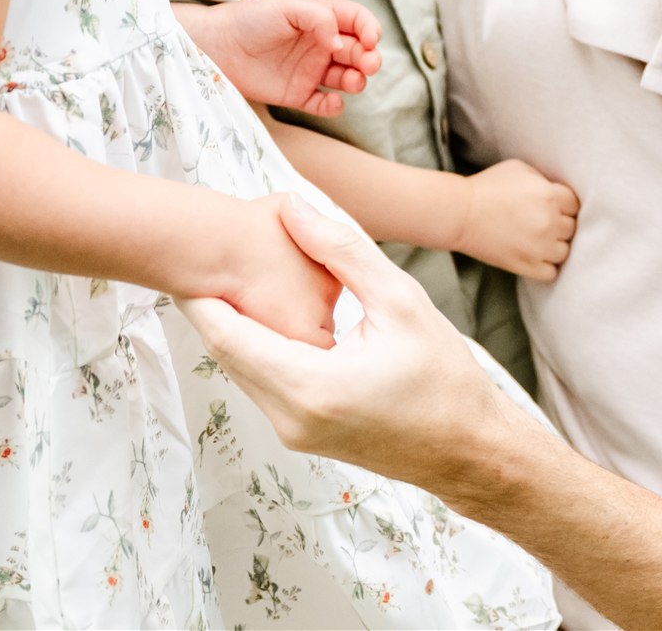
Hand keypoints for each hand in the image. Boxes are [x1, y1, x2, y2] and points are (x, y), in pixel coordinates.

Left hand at [181, 198, 513, 485]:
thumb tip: (293, 209)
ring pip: (242, 369)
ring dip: (235, 323)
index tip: (191, 251)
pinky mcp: (300, 435)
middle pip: (225, 352)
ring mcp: (292, 432)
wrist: (470, 452)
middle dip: (212, 302)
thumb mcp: (400, 302)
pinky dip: (259, 346)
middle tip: (207, 252)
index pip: (227, 334)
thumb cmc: (446, 379)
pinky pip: (263, 384)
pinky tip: (272, 313)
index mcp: (309, 386)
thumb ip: (342, 252)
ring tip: (235, 273)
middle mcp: (289, 417)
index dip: (199, 292)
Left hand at [185, 0, 381, 117]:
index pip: (358, 21)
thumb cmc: (249, 19)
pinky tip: (333, 102)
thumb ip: (319, 18)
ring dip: (358, 81)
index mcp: (322, 19)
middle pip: (359, 52)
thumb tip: (339, 43)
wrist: (216, 47)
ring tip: (353, 81)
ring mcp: (310, 70)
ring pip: (348, 78)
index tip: (371, 39)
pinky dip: (334, 106)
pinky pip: (324, 104)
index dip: (371, 29)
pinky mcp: (298, 94)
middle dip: (370, 58)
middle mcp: (321, 45)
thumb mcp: (287, 6)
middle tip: (368, 64)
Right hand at [455, 159, 579, 280]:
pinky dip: (546, 266)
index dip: (565, 206)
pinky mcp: (527, 266)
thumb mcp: (520, 169)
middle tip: (543, 223)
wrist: (460, 214)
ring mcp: (540, 247)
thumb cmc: (487, 187)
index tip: (554, 207)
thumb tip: (557, 192)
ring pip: (565, 252)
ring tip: (539, 241)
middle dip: (560, 225)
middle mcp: (550, 222)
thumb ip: (544, 180)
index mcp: (551, 195)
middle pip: (572, 228)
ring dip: (555, 246)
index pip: (576, 205)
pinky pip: (552, 272)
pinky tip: (536, 257)